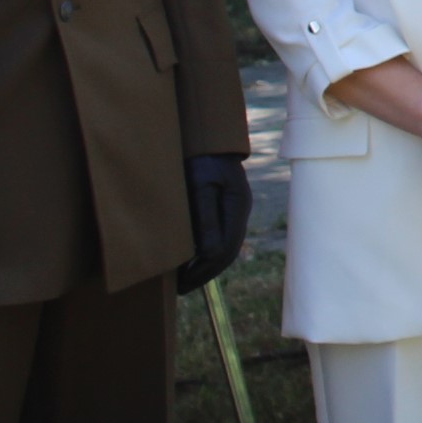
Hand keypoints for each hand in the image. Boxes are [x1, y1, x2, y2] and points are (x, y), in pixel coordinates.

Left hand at [174, 154, 250, 291]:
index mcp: (237, 207)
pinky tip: (191, 255)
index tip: (181, 285)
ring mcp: (235, 207)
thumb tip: (207, 254)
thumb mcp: (199, 187)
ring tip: (184, 278)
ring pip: (226, 245)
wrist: (206, 134)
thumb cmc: (199, 158)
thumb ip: (204, 220)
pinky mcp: (227, 203)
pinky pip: (221, 235)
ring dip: (207, 264)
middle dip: (205, 273)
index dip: (202, 271)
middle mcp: (240, 210)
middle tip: (181, 288)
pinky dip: (207, 251)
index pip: (224, 250)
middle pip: (228, 252)